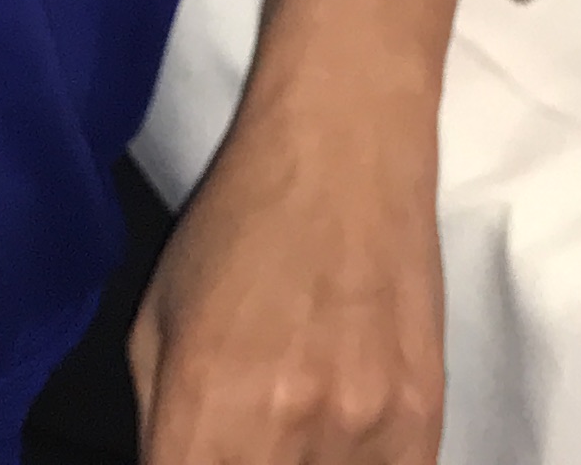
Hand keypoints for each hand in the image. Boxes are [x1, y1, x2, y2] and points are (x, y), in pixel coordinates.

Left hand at [131, 89, 442, 464]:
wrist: (345, 147)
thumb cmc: (237, 224)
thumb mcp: (156, 324)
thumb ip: (162, 424)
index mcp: (202, 409)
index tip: (203, 454)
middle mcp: (283, 430)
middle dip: (245, 464)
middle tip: (251, 435)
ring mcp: (362, 427)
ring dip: (308, 464)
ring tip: (300, 427)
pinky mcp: (423, 417)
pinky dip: (363, 464)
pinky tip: (346, 432)